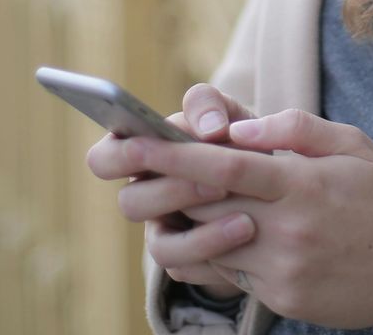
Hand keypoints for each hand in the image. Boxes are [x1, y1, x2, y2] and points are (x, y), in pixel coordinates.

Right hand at [85, 84, 255, 297]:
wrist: (268, 184)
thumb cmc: (237, 139)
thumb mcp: (228, 113)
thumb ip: (210, 105)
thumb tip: (209, 128)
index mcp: (140, 156)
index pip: (103, 159)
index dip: (118, 155)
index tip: (147, 144)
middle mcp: (145, 196)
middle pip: (129, 204)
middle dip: (170, 191)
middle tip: (216, 182)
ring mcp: (162, 231)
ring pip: (158, 244)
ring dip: (199, 230)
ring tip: (241, 210)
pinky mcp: (185, 260)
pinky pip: (186, 266)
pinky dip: (216, 249)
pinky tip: (248, 230)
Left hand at [121, 109, 372, 328]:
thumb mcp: (353, 146)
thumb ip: (296, 129)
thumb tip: (241, 129)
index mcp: (301, 184)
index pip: (223, 166)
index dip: (171, 153)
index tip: (130, 140)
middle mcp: (286, 229)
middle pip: (203, 205)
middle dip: (158, 183)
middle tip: (120, 164)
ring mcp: (281, 269)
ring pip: (208, 243)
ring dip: (185, 219)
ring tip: (176, 198)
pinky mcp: (281, 297)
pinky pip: (229, 273)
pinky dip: (214, 249)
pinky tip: (221, 230)